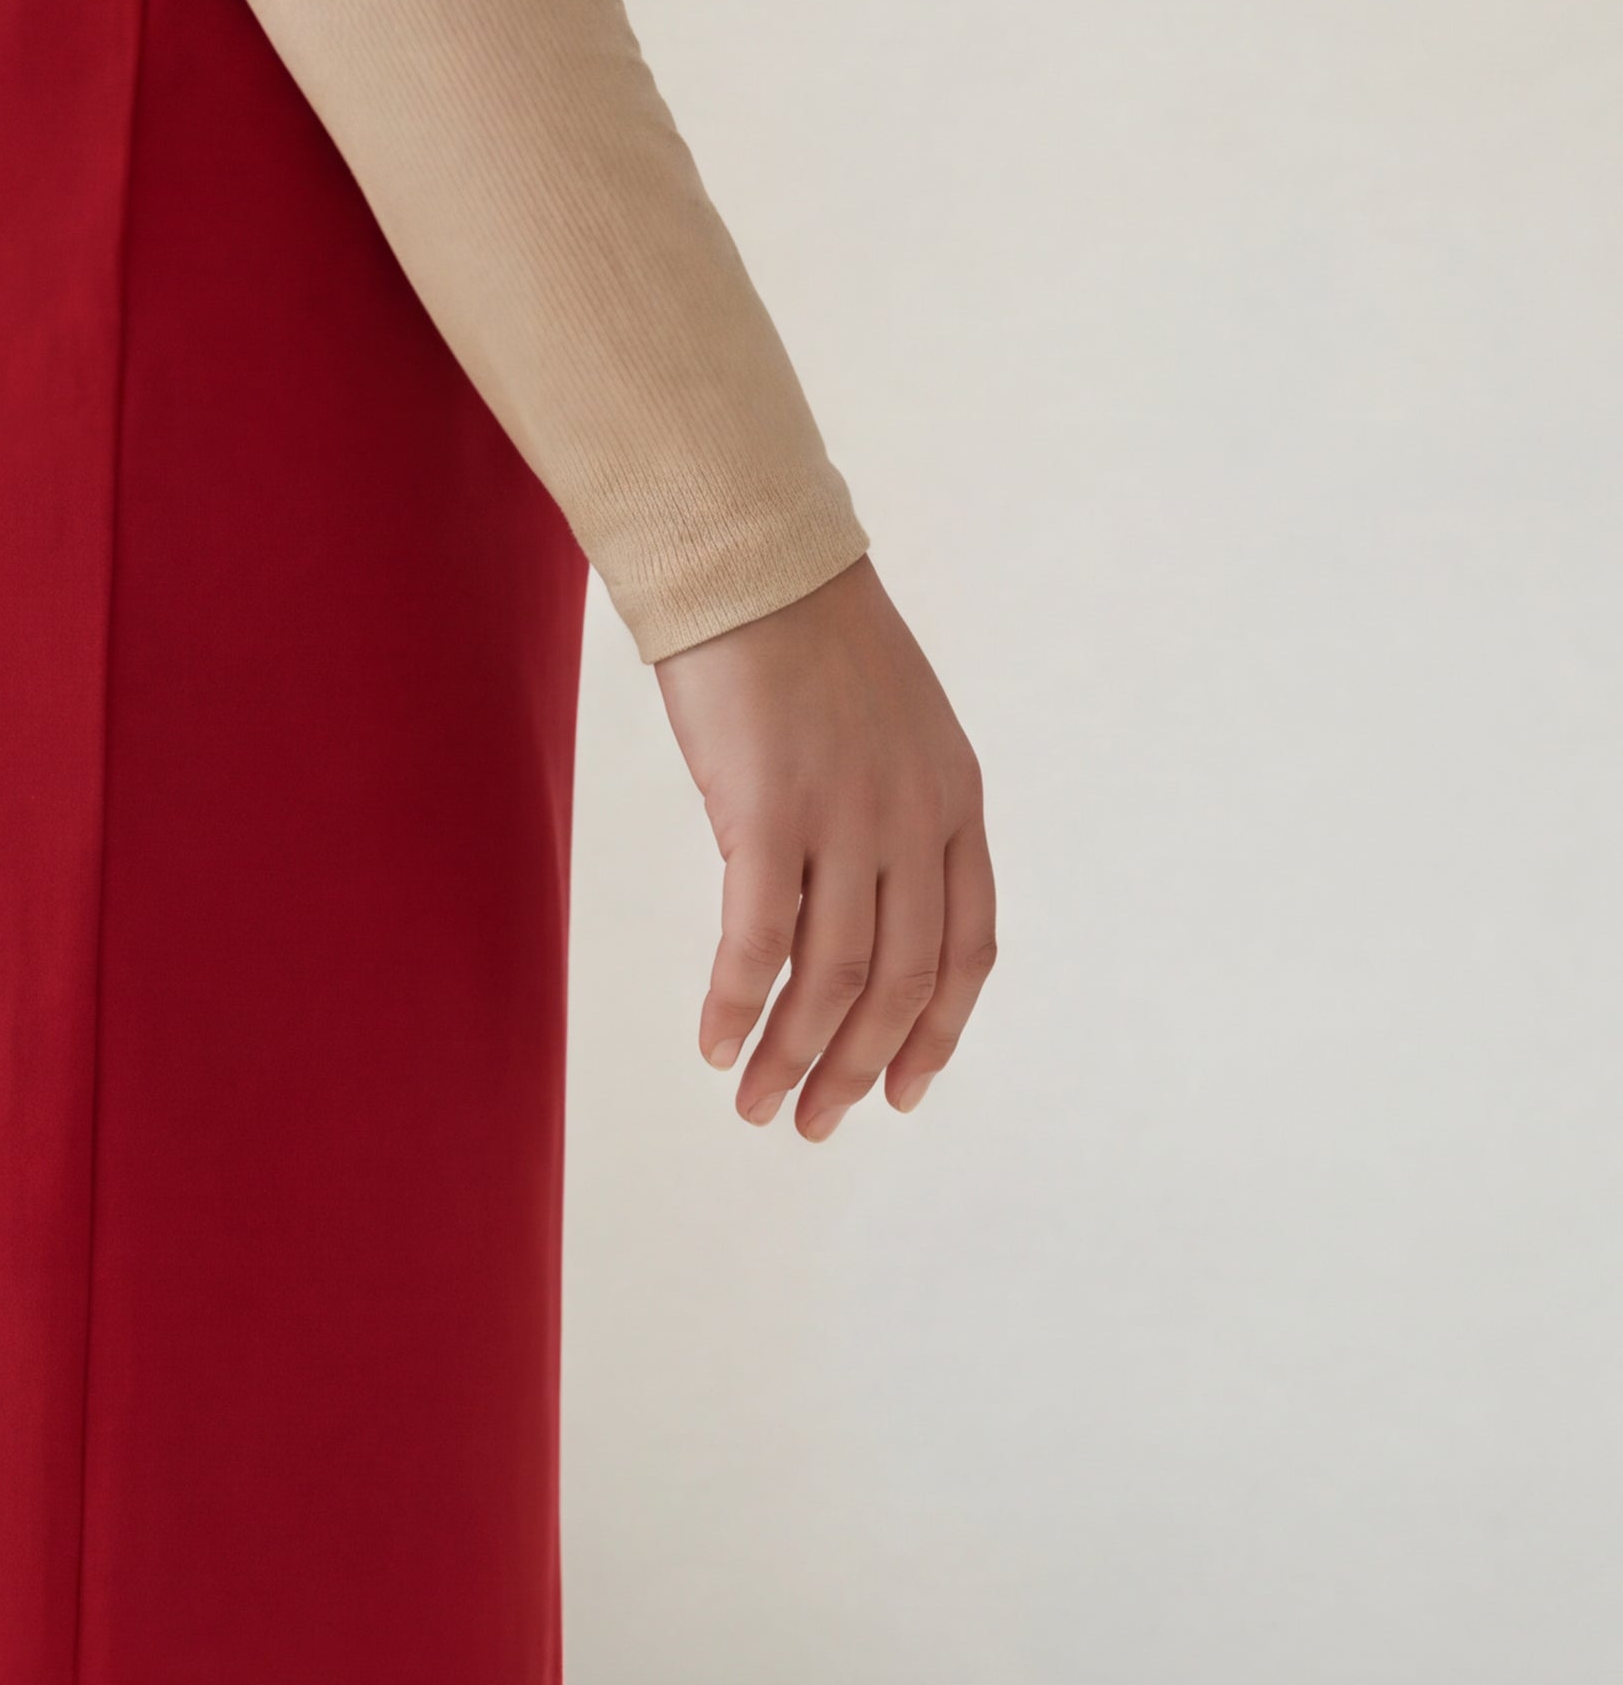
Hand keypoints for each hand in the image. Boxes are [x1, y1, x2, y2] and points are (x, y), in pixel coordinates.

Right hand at [652, 556, 995, 1135]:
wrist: (753, 562)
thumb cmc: (803, 643)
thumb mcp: (888, 732)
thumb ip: (890, 817)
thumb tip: (849, 908)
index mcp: (954, 802)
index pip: (968, 950)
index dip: (938, 1036)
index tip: (902, 1093)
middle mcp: (914, 818)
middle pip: (902, 982)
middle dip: (857, 1069)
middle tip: (811, 1122)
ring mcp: (847, 816)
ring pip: (835, 977)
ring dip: (795, 1056)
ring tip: (756, 1104)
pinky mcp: (769, 811)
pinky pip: (760, 942)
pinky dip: (739, 1006)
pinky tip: (715, 1044)